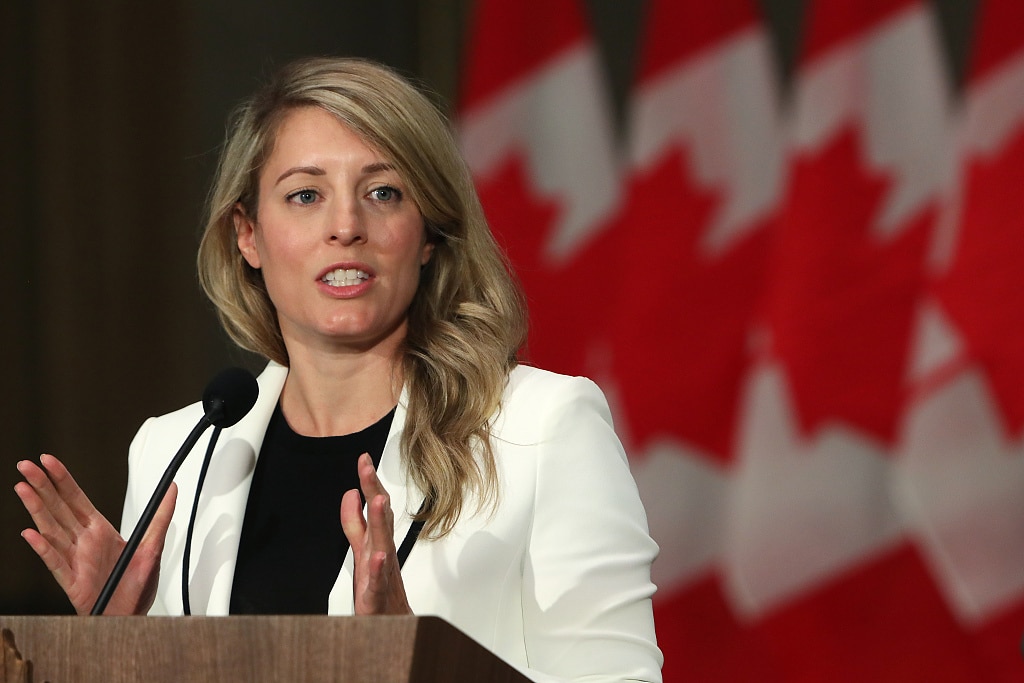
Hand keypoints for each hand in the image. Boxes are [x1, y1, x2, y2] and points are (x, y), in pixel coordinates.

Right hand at [14, 454, 175, 614]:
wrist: (131, 615)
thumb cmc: (136, 585)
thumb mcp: (153, 545)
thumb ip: (161, 516)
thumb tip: (172, 489)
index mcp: (99, 531)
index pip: (76, 498)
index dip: (62, 479)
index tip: (49, 461)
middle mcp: (83, 542)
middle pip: (58, 508)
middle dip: (43, 486)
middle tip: (26, 465)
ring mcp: (75, 560)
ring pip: (51, 530)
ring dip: (37, 509)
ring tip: (23, 489)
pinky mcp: (73, 581)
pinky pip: (55, 563)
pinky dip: (43, 548)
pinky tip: (32, 534)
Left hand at [340, 452, 411, 614]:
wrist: (392, 626)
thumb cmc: (380, 587)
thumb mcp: (362, 549)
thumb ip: (354, 522)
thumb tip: (350, 493)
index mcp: (374, 542)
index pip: (371, 507)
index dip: (367, 482)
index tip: (363, 458)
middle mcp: (380, 553)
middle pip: (379, 517)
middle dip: (373, 490)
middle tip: (367, 466)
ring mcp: (381, 574)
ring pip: (382, 544)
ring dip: (381, 521)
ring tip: (378, 500)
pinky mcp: (376, 597)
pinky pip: (379, 582)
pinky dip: (380, 568)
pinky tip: (379, 556)